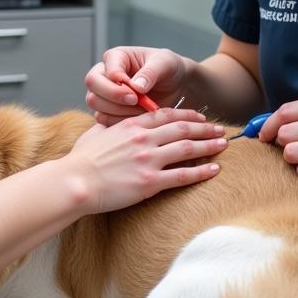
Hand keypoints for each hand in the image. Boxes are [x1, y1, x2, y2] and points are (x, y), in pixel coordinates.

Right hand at [65, 107, 225, 212]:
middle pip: (183, 128)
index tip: (200, 116)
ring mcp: (148, 159)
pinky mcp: (150, 182)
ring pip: (188, 148)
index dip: (187, 114)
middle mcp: (144, 139)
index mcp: (132, 125)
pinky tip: (214, 169)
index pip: (166, 115)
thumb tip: (110, 126)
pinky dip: (202, 171)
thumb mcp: (96, 134)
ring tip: (223, 145)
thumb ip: (109, 128)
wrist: (74, 182)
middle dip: (205, 128)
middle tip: (220, 129)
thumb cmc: (81, 161)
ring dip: (209, 146)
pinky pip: (183, 175)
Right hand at [85, 46, 190, 124]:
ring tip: (142, 109)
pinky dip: (120, 122)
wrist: (174, 86)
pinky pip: (103, 118)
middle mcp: (104, 73)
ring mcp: (103, 92)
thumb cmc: (168, 68)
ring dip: (119, 111)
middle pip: (93, 85)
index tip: (136, 94)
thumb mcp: (165, 64)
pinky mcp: (106, 109)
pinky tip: (138, 117)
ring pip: (95, 103)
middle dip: (114, 97)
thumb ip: (151, 72)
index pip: (106, 70)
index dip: (117, 85)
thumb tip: (136, 86)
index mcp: (116, 57)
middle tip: (135, 102)